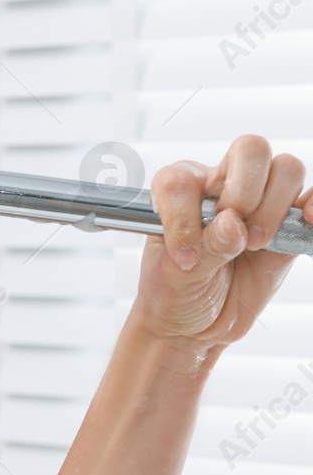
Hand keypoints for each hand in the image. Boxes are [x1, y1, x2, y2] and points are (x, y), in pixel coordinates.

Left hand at [135, 135, 307, 351]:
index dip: (185, 215)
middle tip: (235, 232)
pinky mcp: (288, 224)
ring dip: (274, 206)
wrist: (196, 325)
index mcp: (180, 193)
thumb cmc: (174, 292)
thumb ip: (204, 248)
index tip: (185, 255)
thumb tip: (233, 223)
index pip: (183, 178)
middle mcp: (220, 186)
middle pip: (249, 150)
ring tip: (255, 245)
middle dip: (245, 191)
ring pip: (285, 168)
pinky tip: (308, 220)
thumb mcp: (175, 278)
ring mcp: (258, 202)